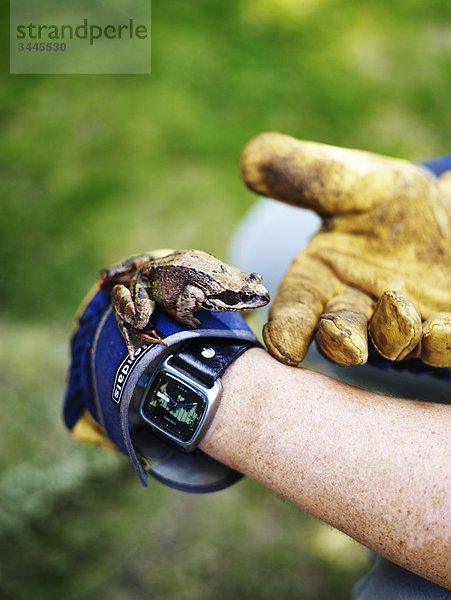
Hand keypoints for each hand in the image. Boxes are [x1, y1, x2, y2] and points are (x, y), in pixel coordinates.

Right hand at [241, 133, 450, 366]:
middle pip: (340, 336)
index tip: (284, 345)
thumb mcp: (352, 182)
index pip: (297, 308)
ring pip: (391, 343)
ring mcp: (401, 327)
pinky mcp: (441, 333)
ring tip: (398, 307)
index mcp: (321, 278)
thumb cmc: (389, 203)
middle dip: (340, 342)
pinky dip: (440, 343)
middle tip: (346, 343)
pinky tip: (441, 330)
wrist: (446, 212)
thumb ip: (303, 175)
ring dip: (393, 335)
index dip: (288, 328)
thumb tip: (251, 157)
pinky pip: (440, 346)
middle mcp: (357, 309)